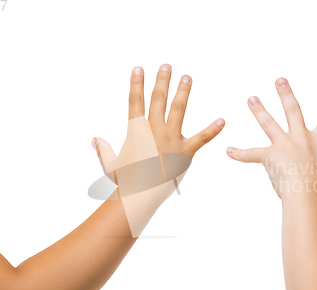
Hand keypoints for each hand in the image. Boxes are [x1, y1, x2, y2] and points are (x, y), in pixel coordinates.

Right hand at [90, 64, 224, 236]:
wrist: (139, 196)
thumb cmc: (124, 182)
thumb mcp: (109, 164)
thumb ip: (103, 149)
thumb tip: (94, 140)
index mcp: (136, 131)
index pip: (135, 101)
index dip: (136, 83)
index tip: (139, 68)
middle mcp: (153, 130)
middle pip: (158, 99)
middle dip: (162, 80)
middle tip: (167, 65)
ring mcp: (170, 139)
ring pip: (178, 109)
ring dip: (183, 92)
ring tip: (187, 77)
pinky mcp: (185, 152)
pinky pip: (202, 138)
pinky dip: (213, 129)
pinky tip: (222, 120)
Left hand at [226, 78, 316, 197]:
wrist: (305, 194)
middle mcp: (299, 138)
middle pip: (292, 111)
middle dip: (286, 94)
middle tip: (279, 79)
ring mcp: (282, 145)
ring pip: (268, 123)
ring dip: (259, 110)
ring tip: (251, 98)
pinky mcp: (268, 156)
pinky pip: (251, 154)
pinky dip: (239, 154)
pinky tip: (228, 151)